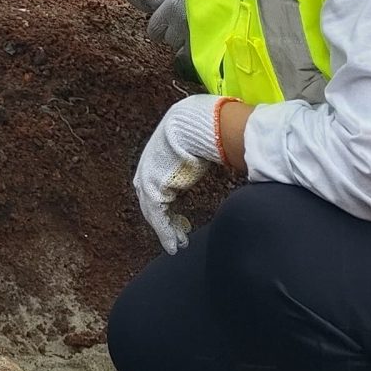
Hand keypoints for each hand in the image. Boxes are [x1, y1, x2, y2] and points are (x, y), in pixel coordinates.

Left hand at [134, 94, 229, 253]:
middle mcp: (147, 170)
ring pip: (155, 214)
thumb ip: (200, 153)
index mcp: (157, 159)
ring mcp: (147, 180)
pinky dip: (166, 234)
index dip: (169, 207)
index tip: (180, 221)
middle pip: (154, 203)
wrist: (193, 125)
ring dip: (167, 231)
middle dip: (167, 222)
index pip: (159, 188)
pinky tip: (175, 245)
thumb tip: (223, 149)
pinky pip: (158, 218)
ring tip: (178, 245)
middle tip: (179, 238)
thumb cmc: (201, 130)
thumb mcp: (196, 144)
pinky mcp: (152, 190)